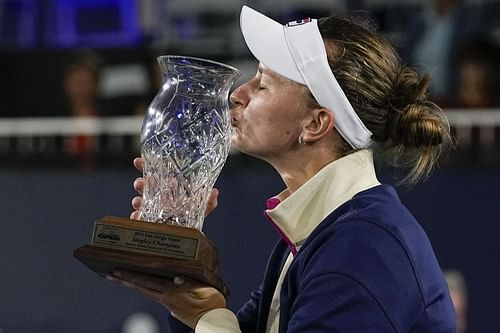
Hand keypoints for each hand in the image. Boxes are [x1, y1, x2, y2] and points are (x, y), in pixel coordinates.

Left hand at [107, 270, 225, 327]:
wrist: (213, 320)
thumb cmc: (211, 304)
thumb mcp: (204, 291)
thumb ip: (190, 283)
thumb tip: (177, 277)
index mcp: (172, 292)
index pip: (147, 282)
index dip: (132, 276)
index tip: (118, 271)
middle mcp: (166, 297)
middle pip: (140, 287)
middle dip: (124, 279)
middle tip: (109, 273)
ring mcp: (167, 301)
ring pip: (144, 290)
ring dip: (130, 283)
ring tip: (118, 277)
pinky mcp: (170, 303)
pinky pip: (151, 292)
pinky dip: (141, 286)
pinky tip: (138, 283)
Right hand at [130, 157, 219, 219]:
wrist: (190, 233)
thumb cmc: (194, 215)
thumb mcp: (202, 207)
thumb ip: (208, 201)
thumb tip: (215, 192)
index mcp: (168, 188)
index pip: (155, 173)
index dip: (145, 166)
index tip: (138, 161)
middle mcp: (158, 196)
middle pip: (145, 186)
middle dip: (140, 183)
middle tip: (140, 183)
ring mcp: (152, 209)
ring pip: (140, 201)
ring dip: (137, 200)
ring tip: (138, 202)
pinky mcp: (149, 221)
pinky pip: (140, 219)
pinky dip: (137, 217)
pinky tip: (137, 217)